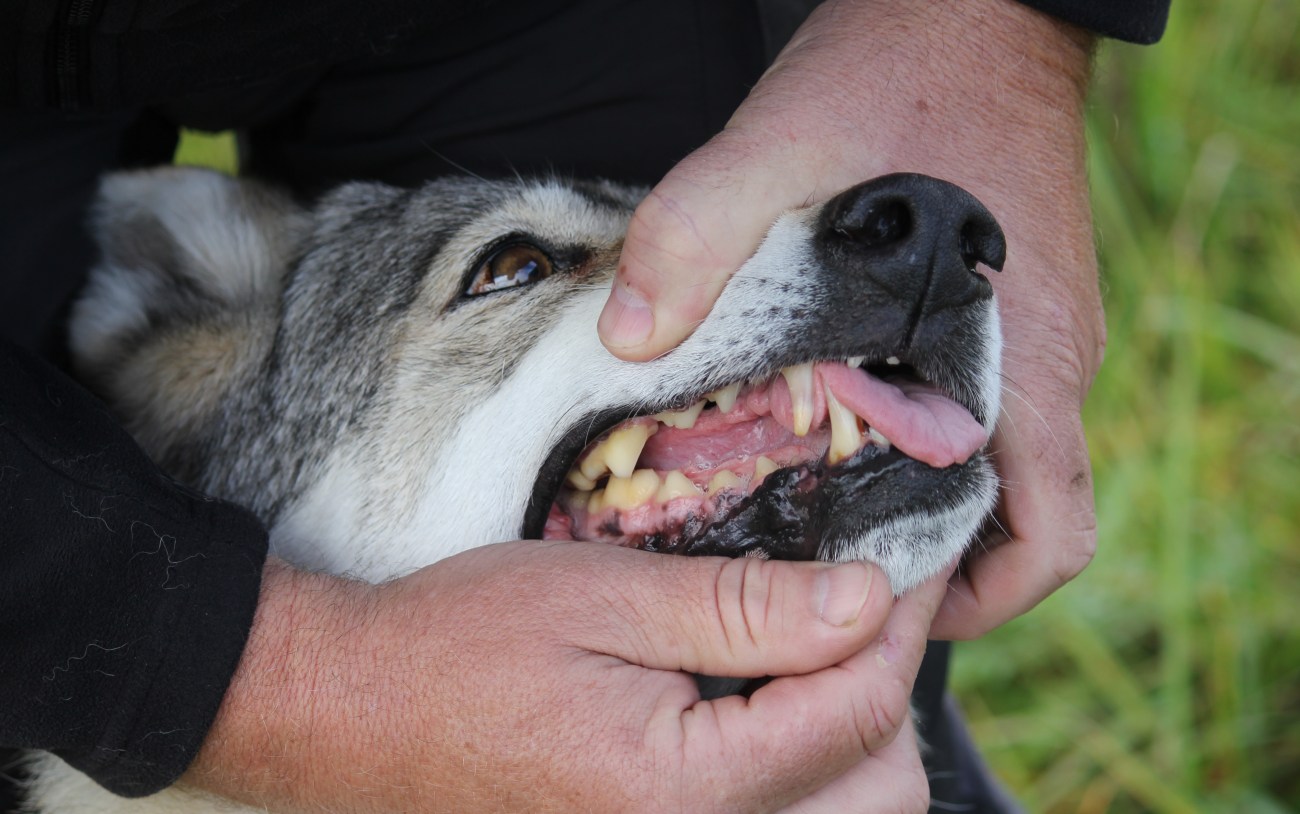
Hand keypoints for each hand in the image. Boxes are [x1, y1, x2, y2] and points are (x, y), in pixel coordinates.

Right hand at [185, 545, 944, 812]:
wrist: (356, 717)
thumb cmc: (462, 643)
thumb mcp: (601, 597)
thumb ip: (742, 606)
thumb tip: (867, 598)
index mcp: (682, 790)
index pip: (856, 711)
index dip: (897, 621)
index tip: (904, 558)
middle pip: (879, 791)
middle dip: (887, 689)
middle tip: (858, 604)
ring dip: (858, 740)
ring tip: (817, 653)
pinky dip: (809, 776)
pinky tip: (773, 712)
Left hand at [599, 0, 1102, 637]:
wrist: (975, 4)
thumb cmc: (898, 71)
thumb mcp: (778, 144)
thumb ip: (696, 236)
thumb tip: (631, 343)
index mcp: (1020, 354)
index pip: (1049, 530)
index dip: (980, 596)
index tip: (884, 607)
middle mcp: (1054, 357)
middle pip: (1036, 518)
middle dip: (956, 565)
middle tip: (846, 572)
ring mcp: (1050, 329)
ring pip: (1022, 465)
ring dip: (950, 504)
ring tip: (844, 511)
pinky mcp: (1029, 300)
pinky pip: (1006, 406)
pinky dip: (950, 441)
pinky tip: (864, 421)